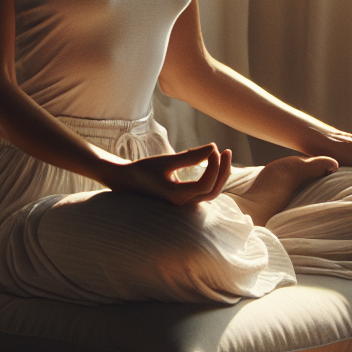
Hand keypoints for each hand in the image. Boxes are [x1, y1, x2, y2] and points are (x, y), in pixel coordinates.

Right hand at [102, 143, 231, 205]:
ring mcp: (183, 204)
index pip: (206, 184)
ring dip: (220, 175)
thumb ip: (190, 156)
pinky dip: (212, 178)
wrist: (125, 182)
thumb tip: (214, 147)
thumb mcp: (166, 161)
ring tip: (223, 155)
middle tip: (227, 151)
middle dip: (223, 171)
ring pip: (210, 194)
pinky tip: (214, 164)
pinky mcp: (183, 200)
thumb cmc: (143, 169)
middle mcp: (182, 204)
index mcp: (176, 196)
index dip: (214, 165)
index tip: (213, 147)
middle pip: (213, 192)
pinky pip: (204, 192)